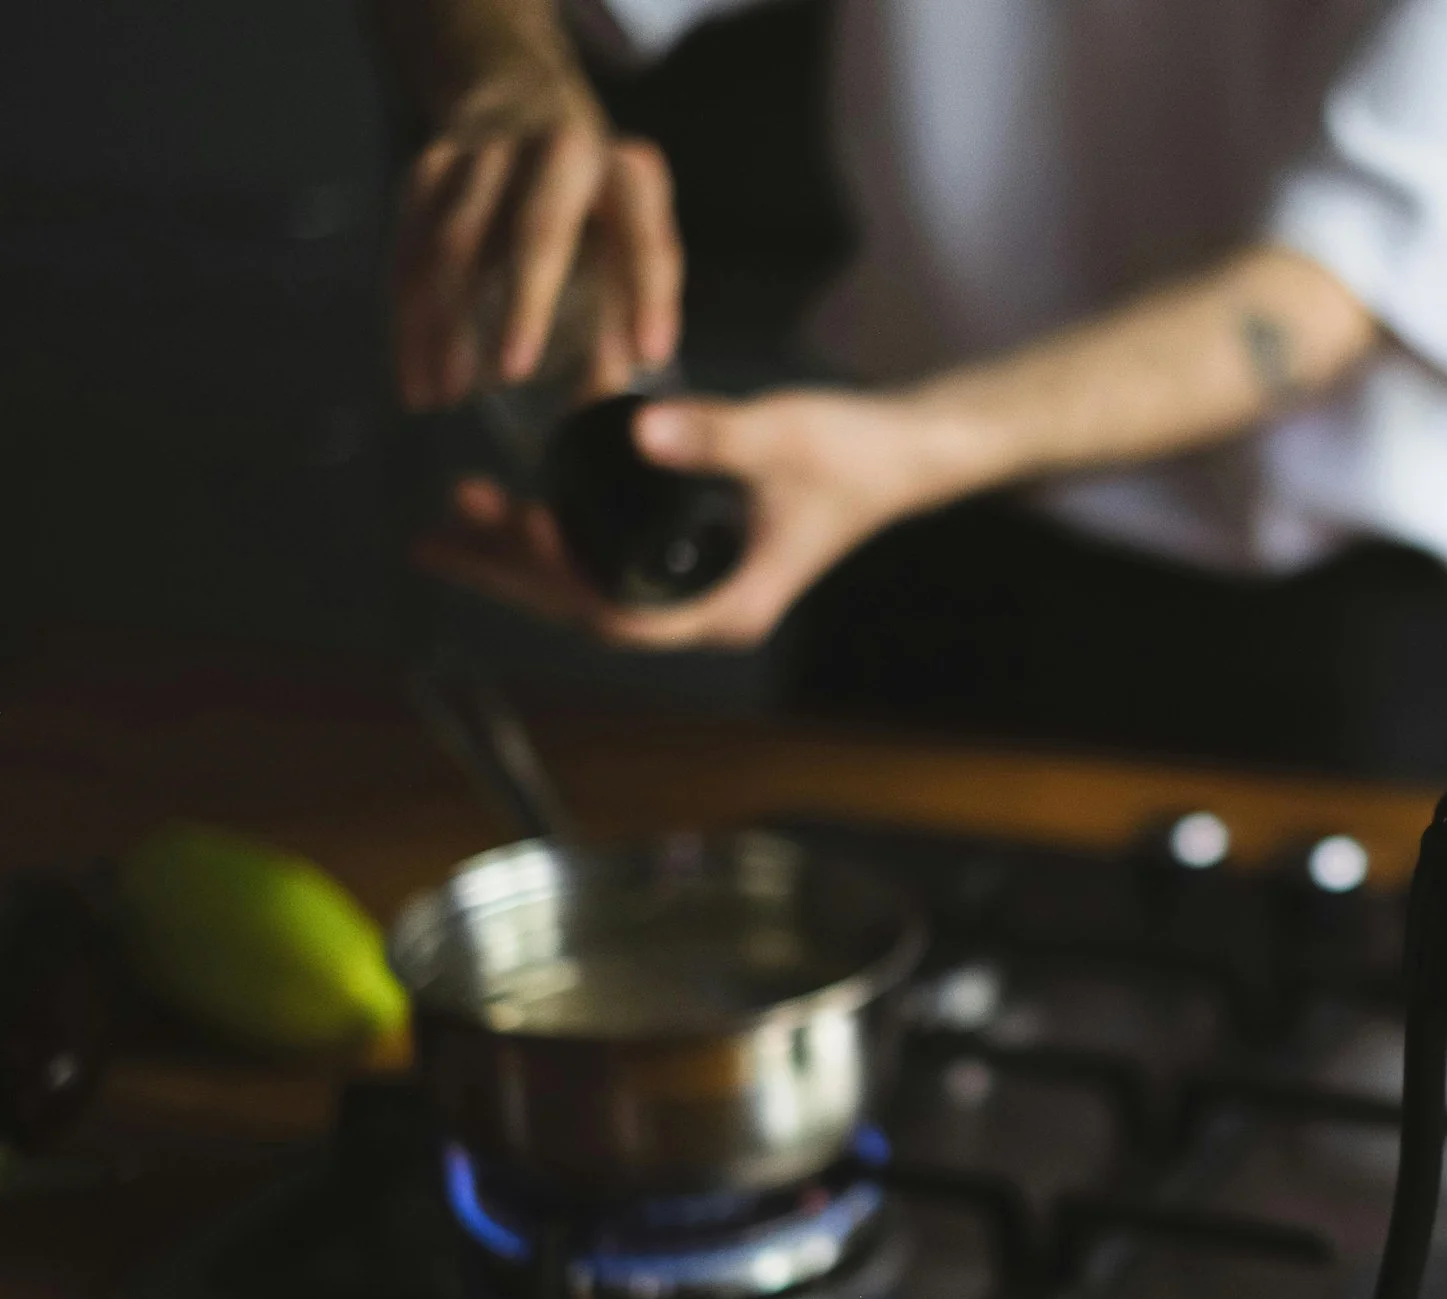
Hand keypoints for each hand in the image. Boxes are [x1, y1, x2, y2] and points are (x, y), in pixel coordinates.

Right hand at [393, 73, 680, 408]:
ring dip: (447, 325)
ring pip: (456, 242)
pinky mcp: (429, 168)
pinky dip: (409, 320)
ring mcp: (486, 153)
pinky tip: (416, 377)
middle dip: (525, 305)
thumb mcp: (629, 236)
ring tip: (447, 397)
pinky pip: (410, 250)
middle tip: (512, 376)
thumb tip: (607, 399)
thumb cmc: (591, 200)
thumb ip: (629, 309)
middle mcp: (558, 150)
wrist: (516, 99)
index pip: (644, 234)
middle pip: (539, 229)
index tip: (650, 356)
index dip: (650, 295)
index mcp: (624, 173)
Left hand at [414, 390, 964, 649]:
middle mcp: (705, 607)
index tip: (511, 532)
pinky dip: (562, 538)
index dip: (554, 581)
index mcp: (725, 603)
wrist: (903, 451)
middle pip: (585, 608)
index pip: (618, 614)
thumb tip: (636, 427)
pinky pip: (610, 560)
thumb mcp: (781, 437)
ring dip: (523, 555)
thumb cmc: (853, 454)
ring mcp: (700, 586)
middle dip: (508, 572)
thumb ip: (711, 435)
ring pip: (592, 586)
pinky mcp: (697, 555)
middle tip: (434, 536)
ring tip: (458, 516)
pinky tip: (524, 508)